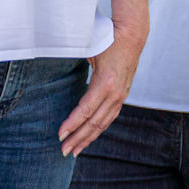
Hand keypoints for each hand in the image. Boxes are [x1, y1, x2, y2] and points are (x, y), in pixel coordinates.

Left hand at [58, 34, 140, 155]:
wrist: (132, 36)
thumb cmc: (107, 41)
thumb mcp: (89, 51)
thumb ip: (75, 66)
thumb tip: (56, 77)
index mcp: (106, 83)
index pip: (86, 110)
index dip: (72, 124)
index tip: (60, 134)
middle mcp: (115, 93)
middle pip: (94, 122)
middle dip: (78, 138)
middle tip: (63, 151)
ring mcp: (120, 96)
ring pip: (103, 124)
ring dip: (87, 138)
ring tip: (74, 150)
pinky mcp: (121, 97)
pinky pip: (108, 118)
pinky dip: (97, 129)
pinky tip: (88, 137)